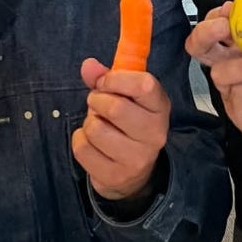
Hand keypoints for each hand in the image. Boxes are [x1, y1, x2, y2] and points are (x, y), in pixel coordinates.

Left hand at [71, 57, 170, 200]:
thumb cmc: (126, 123)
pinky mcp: (116, 176)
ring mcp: (137, 158)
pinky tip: (92, 143)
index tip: (104, 82)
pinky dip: (80, 140)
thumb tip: (88, 66)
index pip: (144, 85)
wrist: (133, 172)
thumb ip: (105, 77)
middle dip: (96, 101)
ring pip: (95, 129)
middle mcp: (155, 134)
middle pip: (115, 108)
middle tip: (97, 104)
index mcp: (160, 107)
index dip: (116, 79)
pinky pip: (82, 149)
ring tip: (98, 125)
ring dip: (88, 123)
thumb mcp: (123, 96)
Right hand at [185, 2, 241, 159]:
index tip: (230, 6)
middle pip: (201, 46)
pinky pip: (239, 92)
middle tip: (225, 26)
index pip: (219, 26)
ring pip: (220, 71)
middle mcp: (233, 66)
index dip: (217, 15)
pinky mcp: (238, 111)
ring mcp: (233, 89)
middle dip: (206, 32)